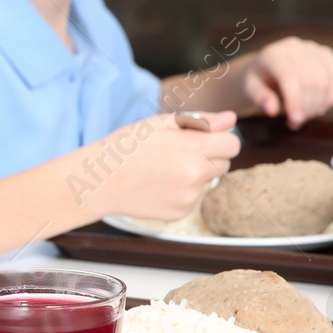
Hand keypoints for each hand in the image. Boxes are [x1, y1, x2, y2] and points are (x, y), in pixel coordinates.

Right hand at [92, 112, 240, 222]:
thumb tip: (231, 119)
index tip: (204, 139)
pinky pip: (193, 198)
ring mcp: (189, 197)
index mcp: (193, 149)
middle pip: (224, 164)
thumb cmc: (127, 147)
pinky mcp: (180, 213)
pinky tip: (159, 185)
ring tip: (164, 170)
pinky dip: (182, 191)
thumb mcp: (161, 123)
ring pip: (208, 182)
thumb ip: (201, 120)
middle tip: (179, 153)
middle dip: (209, 156)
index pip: (232, 145)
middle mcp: (195, 176)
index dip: (219, 139)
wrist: (99, 181)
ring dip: (196, 175)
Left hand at [241, 37, 332, 128]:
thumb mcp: (249, 89)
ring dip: (318, 105)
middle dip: (306, 108)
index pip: (289, 77)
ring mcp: (314, 49)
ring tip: (305, 116)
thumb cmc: (257, 80)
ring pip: (325, 82)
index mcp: (273, 54)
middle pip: (310, 82)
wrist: (265, 66)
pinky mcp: (327, 55)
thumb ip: (259, 98)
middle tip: (295, 123)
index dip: (295, 101)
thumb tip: (272, 110)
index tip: (294, 121)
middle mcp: (295, 47)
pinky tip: (321, 108)